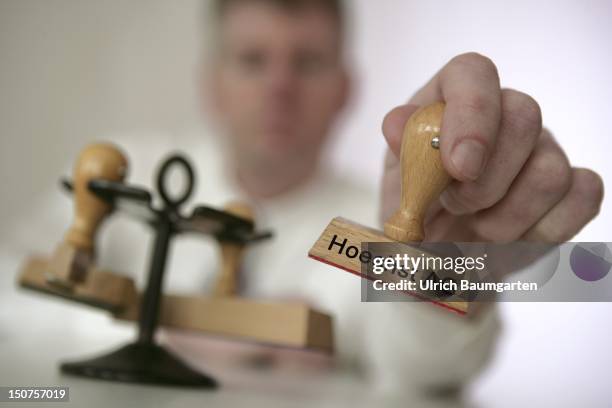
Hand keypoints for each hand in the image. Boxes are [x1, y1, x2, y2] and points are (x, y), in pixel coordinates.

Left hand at [381, 53, 602, 241]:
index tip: (457, 168)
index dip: (471, 113)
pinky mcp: (572, 186)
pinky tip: (509, 240)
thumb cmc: (416, 206)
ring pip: (550, 171)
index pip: (473, 73)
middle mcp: (504, 114)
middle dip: (484, 182)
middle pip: (524, 117)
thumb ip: (400, 150)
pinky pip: (583, 197)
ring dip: (505, 218)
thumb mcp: (396, 179)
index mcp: (452, 99)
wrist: (441, 250)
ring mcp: (543, 148)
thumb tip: (400, 123)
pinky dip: (542, 231)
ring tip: (475, 229)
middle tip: (453, 207)